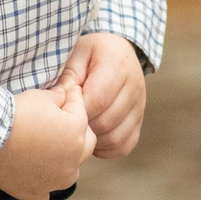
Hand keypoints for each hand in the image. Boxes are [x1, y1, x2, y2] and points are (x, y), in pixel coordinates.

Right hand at [0, 82, 94, 199]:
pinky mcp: (33, 193)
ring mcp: (53, 180)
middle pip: (86, 146)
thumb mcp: (43, 96)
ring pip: (70, 174)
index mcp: (77, 134)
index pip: (81, 113)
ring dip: (65, 163)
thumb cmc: (17, 114)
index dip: (73, 100)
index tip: (67, 94)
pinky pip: (43, 194)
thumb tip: (65, 95)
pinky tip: (34, 176)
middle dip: (78, 132)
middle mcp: (71, 161)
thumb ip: (60, 97)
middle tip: (63, 123)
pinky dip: (41, 186)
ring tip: (52, 152)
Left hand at [56, 33, 147, 159]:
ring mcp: (140, 105)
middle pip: (106, 122)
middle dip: (83, 127)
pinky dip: (107, 149)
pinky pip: (125, 145)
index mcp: (118, 66)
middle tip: (67, 122)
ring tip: (80, 130)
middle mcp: (135, 86)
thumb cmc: (92, 54)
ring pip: (116, 137)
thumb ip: (68, 77)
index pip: (98, 100)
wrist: (118, 50)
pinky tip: (93, 138)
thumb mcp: (77, 55)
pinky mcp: (140, 120)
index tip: (63, 109)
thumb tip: (60, 102)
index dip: (76, 111)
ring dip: (94, 140)